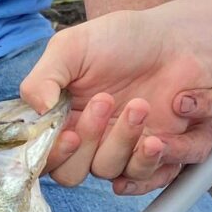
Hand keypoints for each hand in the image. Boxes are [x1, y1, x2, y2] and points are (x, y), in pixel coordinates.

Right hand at [20, 12, 211, 192]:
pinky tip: (168, 124)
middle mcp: (94, 143)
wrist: (174, 36)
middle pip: (78, 173)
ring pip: (121, 172)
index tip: (70, 134)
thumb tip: (37, 110)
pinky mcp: (165, 152)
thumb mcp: (72, 47)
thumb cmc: (120, 39)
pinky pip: (164, 174)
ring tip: (141, 105)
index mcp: (65, 122)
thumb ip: (44, 78)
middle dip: (93, 141)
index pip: (46, 160)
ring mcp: (129, 150)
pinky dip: (170, 151)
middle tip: (107, 100)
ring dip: (128, 143)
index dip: (55, 156)